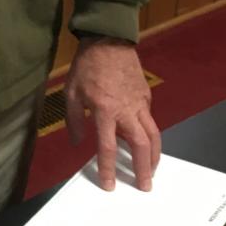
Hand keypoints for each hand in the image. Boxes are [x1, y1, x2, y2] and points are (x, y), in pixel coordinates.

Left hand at [65, 37, 160, 191]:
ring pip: (154, 135)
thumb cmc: (87, 66)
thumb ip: (74, 120)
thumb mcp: (71, 92)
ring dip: (154, 156)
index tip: (110, 185)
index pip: (108, 147)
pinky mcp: (146, 96)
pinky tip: (145, 143)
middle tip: (144, 185)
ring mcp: (140, 103)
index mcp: (105, 111)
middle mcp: (126, 110)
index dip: (108, 168)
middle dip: (143, 168)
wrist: (109, 40)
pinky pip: (150, 120)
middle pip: (141, 145)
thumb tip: (78, 142)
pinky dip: (150, 135)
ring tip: (151, 170)